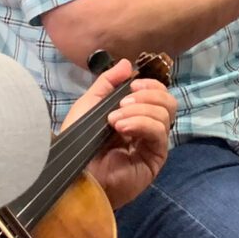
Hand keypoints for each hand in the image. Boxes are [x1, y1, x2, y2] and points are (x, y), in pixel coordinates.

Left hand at [62, 58, 177, 208]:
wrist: (71, 174)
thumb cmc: (77, 142)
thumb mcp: (89, 106)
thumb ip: (107, 83)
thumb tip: (128, 63)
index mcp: (135, 115)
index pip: (158, 94)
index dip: (150, 85)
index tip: (132, 84)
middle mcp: (147, 129)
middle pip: (168, 102)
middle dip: (148, 95)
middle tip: (123, 102)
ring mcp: (152, 144)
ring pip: (165, 115)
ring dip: (140, 110)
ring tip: (115, 120)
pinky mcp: (154, 159)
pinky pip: (159, 133)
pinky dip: (142, 123)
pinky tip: (122, 127)